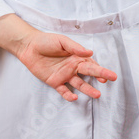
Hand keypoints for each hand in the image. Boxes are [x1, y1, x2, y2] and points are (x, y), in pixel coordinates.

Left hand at [0, 14, 116, 101]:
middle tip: (110, 81)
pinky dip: (69, 95)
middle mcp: (72, 67)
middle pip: (89, 74)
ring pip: (79, 84)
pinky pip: (63, 91)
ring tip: (97, 95)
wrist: (28, 47)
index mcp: (76, 57)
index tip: (109, 75)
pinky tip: (74, 98)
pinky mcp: (54, 82)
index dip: (101, 69)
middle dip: (100, 77)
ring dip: (88, 90)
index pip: (91, 64)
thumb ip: (75, 47)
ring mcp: (64, 76)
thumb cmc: (46, 41)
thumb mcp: (61, 41)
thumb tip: (89, 52)